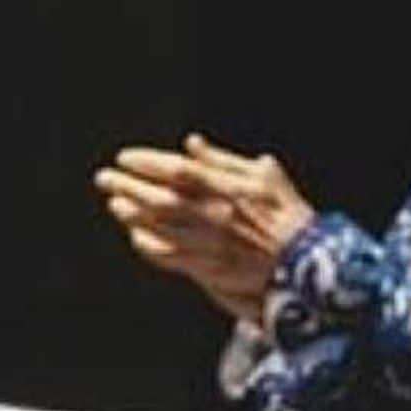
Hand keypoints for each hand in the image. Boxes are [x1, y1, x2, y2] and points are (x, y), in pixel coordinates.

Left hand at [93, 132, 314, 324]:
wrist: (305, 260)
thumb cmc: (287, 212)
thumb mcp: (263, 175)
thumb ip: (222, 160)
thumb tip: (190, 143)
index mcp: (228, 188)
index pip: (177, 171)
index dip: (147, 163)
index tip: (125, 157)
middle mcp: (214, 215)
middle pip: (160, 199)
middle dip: (128, 187)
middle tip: (105, 178)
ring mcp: (209, 243)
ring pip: (160, 227)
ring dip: (132, 215)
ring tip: (115, 204)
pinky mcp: (209, 267)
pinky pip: (170, 256)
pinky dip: (149, 246)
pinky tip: (136, 235)